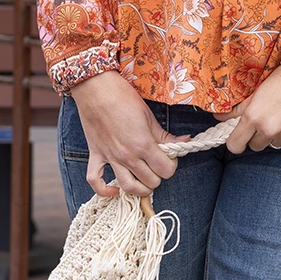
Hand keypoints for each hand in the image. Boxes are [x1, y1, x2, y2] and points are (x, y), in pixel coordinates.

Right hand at [71, 71, 179, 197]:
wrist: (96, 88)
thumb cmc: (123, 98)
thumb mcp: (149, 116)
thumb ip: (165, 135)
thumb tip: (184, 141)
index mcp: (144, 145)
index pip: (166, 170)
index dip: (171, 165)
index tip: (168, 157)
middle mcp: (128, 156)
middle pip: (151, 181)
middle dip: (158, 174)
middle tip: (157, 163)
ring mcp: (111, 157)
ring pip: (129, 187)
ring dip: (140, 188)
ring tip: (144, 180)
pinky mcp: (96, 155)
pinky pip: (95, 181)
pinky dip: (105, 190)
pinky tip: (115, 189)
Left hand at [224, 67, 280, 153]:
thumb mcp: (255, 91)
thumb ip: (236, 108)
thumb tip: (218, 117)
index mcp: (253, 118)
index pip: (235, 146)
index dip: (237, 142)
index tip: (241, 137)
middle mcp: (269, 129)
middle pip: (255, 147)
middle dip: (258, 137)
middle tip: (266, 120)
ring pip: (274, 145)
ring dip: (276, 135)